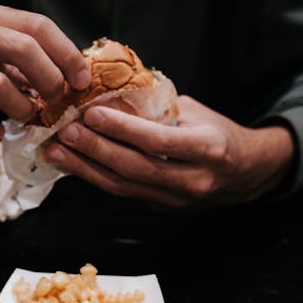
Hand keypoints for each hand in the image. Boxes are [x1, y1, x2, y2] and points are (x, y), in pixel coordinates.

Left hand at [45, 96, 294, 206]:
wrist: (245, 173)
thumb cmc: (218, 134)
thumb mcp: (196, 113)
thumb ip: (158, 109)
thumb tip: (111, 95)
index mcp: (207, 149)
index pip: (157, 141)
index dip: (122, 129)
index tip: (92, 114)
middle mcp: (191, 180)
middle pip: (134, 168)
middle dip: (95, 150)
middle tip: (66, 132)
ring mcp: (174, 200)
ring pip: (122, 186)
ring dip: (85, 169)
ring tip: (57, 152)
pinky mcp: (158, 207)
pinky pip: (120, 192)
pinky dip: (93, 178)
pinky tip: (72, 165)